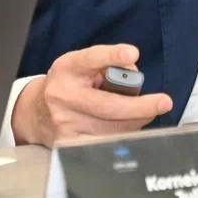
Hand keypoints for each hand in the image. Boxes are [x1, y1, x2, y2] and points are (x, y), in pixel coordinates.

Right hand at [10, 44, 171, 146]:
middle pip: (108, 105)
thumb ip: (108, 65)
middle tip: (163, 102)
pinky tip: (131, 126)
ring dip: (136, 121)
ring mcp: (64, 122)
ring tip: (145, 112)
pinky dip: (124, 134)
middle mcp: (62, 95)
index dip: (112, 56)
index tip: (132, 53)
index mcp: (67, 68)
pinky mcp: (68, 143)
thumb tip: (134, 76)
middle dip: (141, 106)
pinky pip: (106, 143)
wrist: (35, 112)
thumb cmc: (69, 84)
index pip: (91, 59)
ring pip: (112, 128)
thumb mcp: (82, 66)